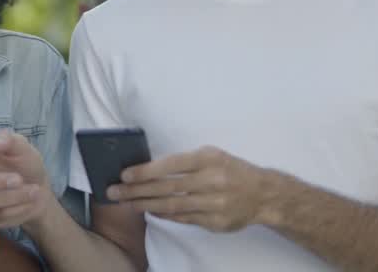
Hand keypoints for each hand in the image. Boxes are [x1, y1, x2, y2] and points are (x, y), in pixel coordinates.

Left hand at [109, 145, 275, 231]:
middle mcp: (211, 181)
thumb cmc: (230, 169)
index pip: (170, 165)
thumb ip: (184, 161)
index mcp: (208, 159)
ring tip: (127, 203)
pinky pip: (183, 219)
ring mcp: (213, 204)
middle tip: (115, 191)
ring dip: (146, 205)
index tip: (125, 174)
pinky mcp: (215, 222)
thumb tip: (150, 169)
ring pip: (172, 206)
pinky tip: (150, 211)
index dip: (145, 171)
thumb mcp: (211, 155)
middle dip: (137, 190)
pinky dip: (165, 215)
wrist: (263, 194)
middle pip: (166, 188)